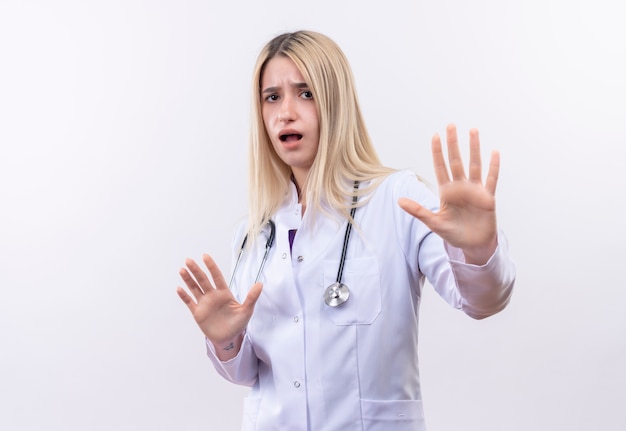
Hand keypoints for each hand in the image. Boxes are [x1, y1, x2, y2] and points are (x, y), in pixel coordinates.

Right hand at [176, 254, 261, 353]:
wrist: (229, 338)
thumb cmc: (238, 323)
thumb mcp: (247, 310)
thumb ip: (251, 297)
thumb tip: (260, 284)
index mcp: (224, 293)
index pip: (216, 276)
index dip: (211, 266)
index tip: (205, 256)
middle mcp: (212, 295)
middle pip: (203, 280)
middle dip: (196, 270)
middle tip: (188, 260)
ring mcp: (204, 303)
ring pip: (194, 288)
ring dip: (188, 280)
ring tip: (182, 270)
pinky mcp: (198, 313)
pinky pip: (189, 302)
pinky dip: (184, 296)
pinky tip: (179, 288)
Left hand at [398, 124, 498, 264]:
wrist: (473, 245)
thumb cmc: (453, 233)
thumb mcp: (433, 223)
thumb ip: (418, 210)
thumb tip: (399, 201)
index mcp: (446, 191)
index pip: (440, 167)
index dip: (437, 152)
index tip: (435, 135)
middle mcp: (460, 187)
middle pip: (456, 161)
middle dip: (453, 144)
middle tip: (451, 125)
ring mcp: (475, 190)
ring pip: (474, 164)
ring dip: (473, 148)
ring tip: (473, 130)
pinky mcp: (488, 197)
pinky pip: (491, 179)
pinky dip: (493, 167)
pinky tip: (494, 152)